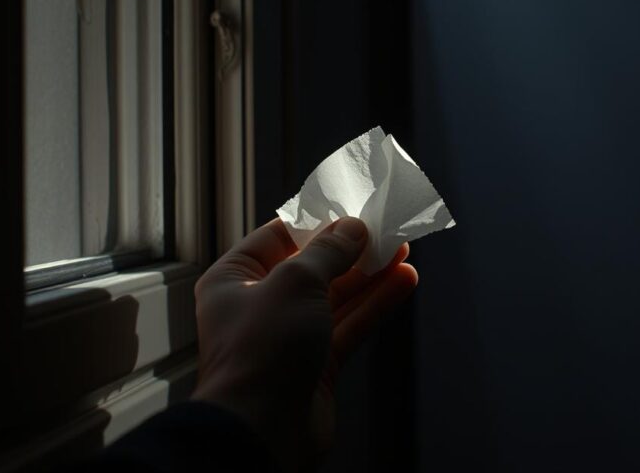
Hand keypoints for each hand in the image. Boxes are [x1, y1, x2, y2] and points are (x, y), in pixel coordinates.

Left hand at [191, 217, 417, 470]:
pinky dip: (376, 303)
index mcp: (235, 279)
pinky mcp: (317, 363)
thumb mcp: (295, 283)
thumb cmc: (262, 352)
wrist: (263, 432)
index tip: (351, 208)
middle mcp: (260, 305)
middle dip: (352, 249)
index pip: (278, 236)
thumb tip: (352, 228)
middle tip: (387, 229)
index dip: (316, 221)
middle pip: (313, 266)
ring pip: (337, 296)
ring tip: (404, 251)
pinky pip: (350, 324)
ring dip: (371, 275)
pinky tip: (403, 282)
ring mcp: (290, 336)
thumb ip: (328, 252)